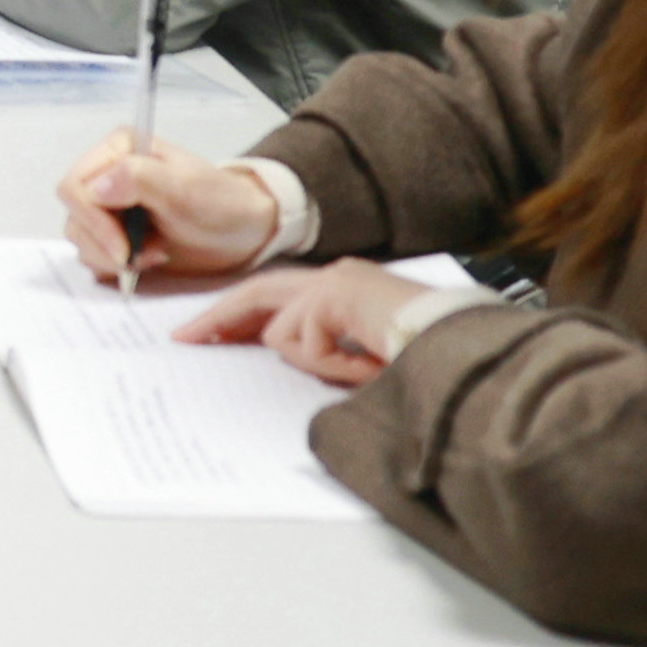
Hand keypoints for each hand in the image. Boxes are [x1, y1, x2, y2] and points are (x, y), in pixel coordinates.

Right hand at [56, 130, 280, 285]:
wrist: (244, 231)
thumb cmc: (220, 203)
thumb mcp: (185, 187)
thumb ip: (139, 178)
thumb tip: (96, 187)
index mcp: (118, 150)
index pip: (76, 186)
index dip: (94, 220)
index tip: (124, 248)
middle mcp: (107, 175)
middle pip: (74, 216)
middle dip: (104, 244)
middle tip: (141, 256)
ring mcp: (109, 208)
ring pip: (80, 239)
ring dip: (112, 257)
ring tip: (152, 255)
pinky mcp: (115, 236)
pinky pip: (93, 256)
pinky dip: (116, 266)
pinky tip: (149, 260)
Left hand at [174, 259, 422, 389]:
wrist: (462, 347)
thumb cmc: (428, 355)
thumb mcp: (365, 358)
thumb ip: (327, 352)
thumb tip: (286, 357)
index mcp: (345, 291)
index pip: (278, 298)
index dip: (241, 315)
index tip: (210, 334)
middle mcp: (337, 278)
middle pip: (257, 293)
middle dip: (220, 318)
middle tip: (184, 338)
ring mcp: (335, 283)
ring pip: (283, 332)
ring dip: (317, 362)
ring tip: (365, 368)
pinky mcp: (334, 296)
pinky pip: (306, 344)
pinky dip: (333, 365)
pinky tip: (370, 364)